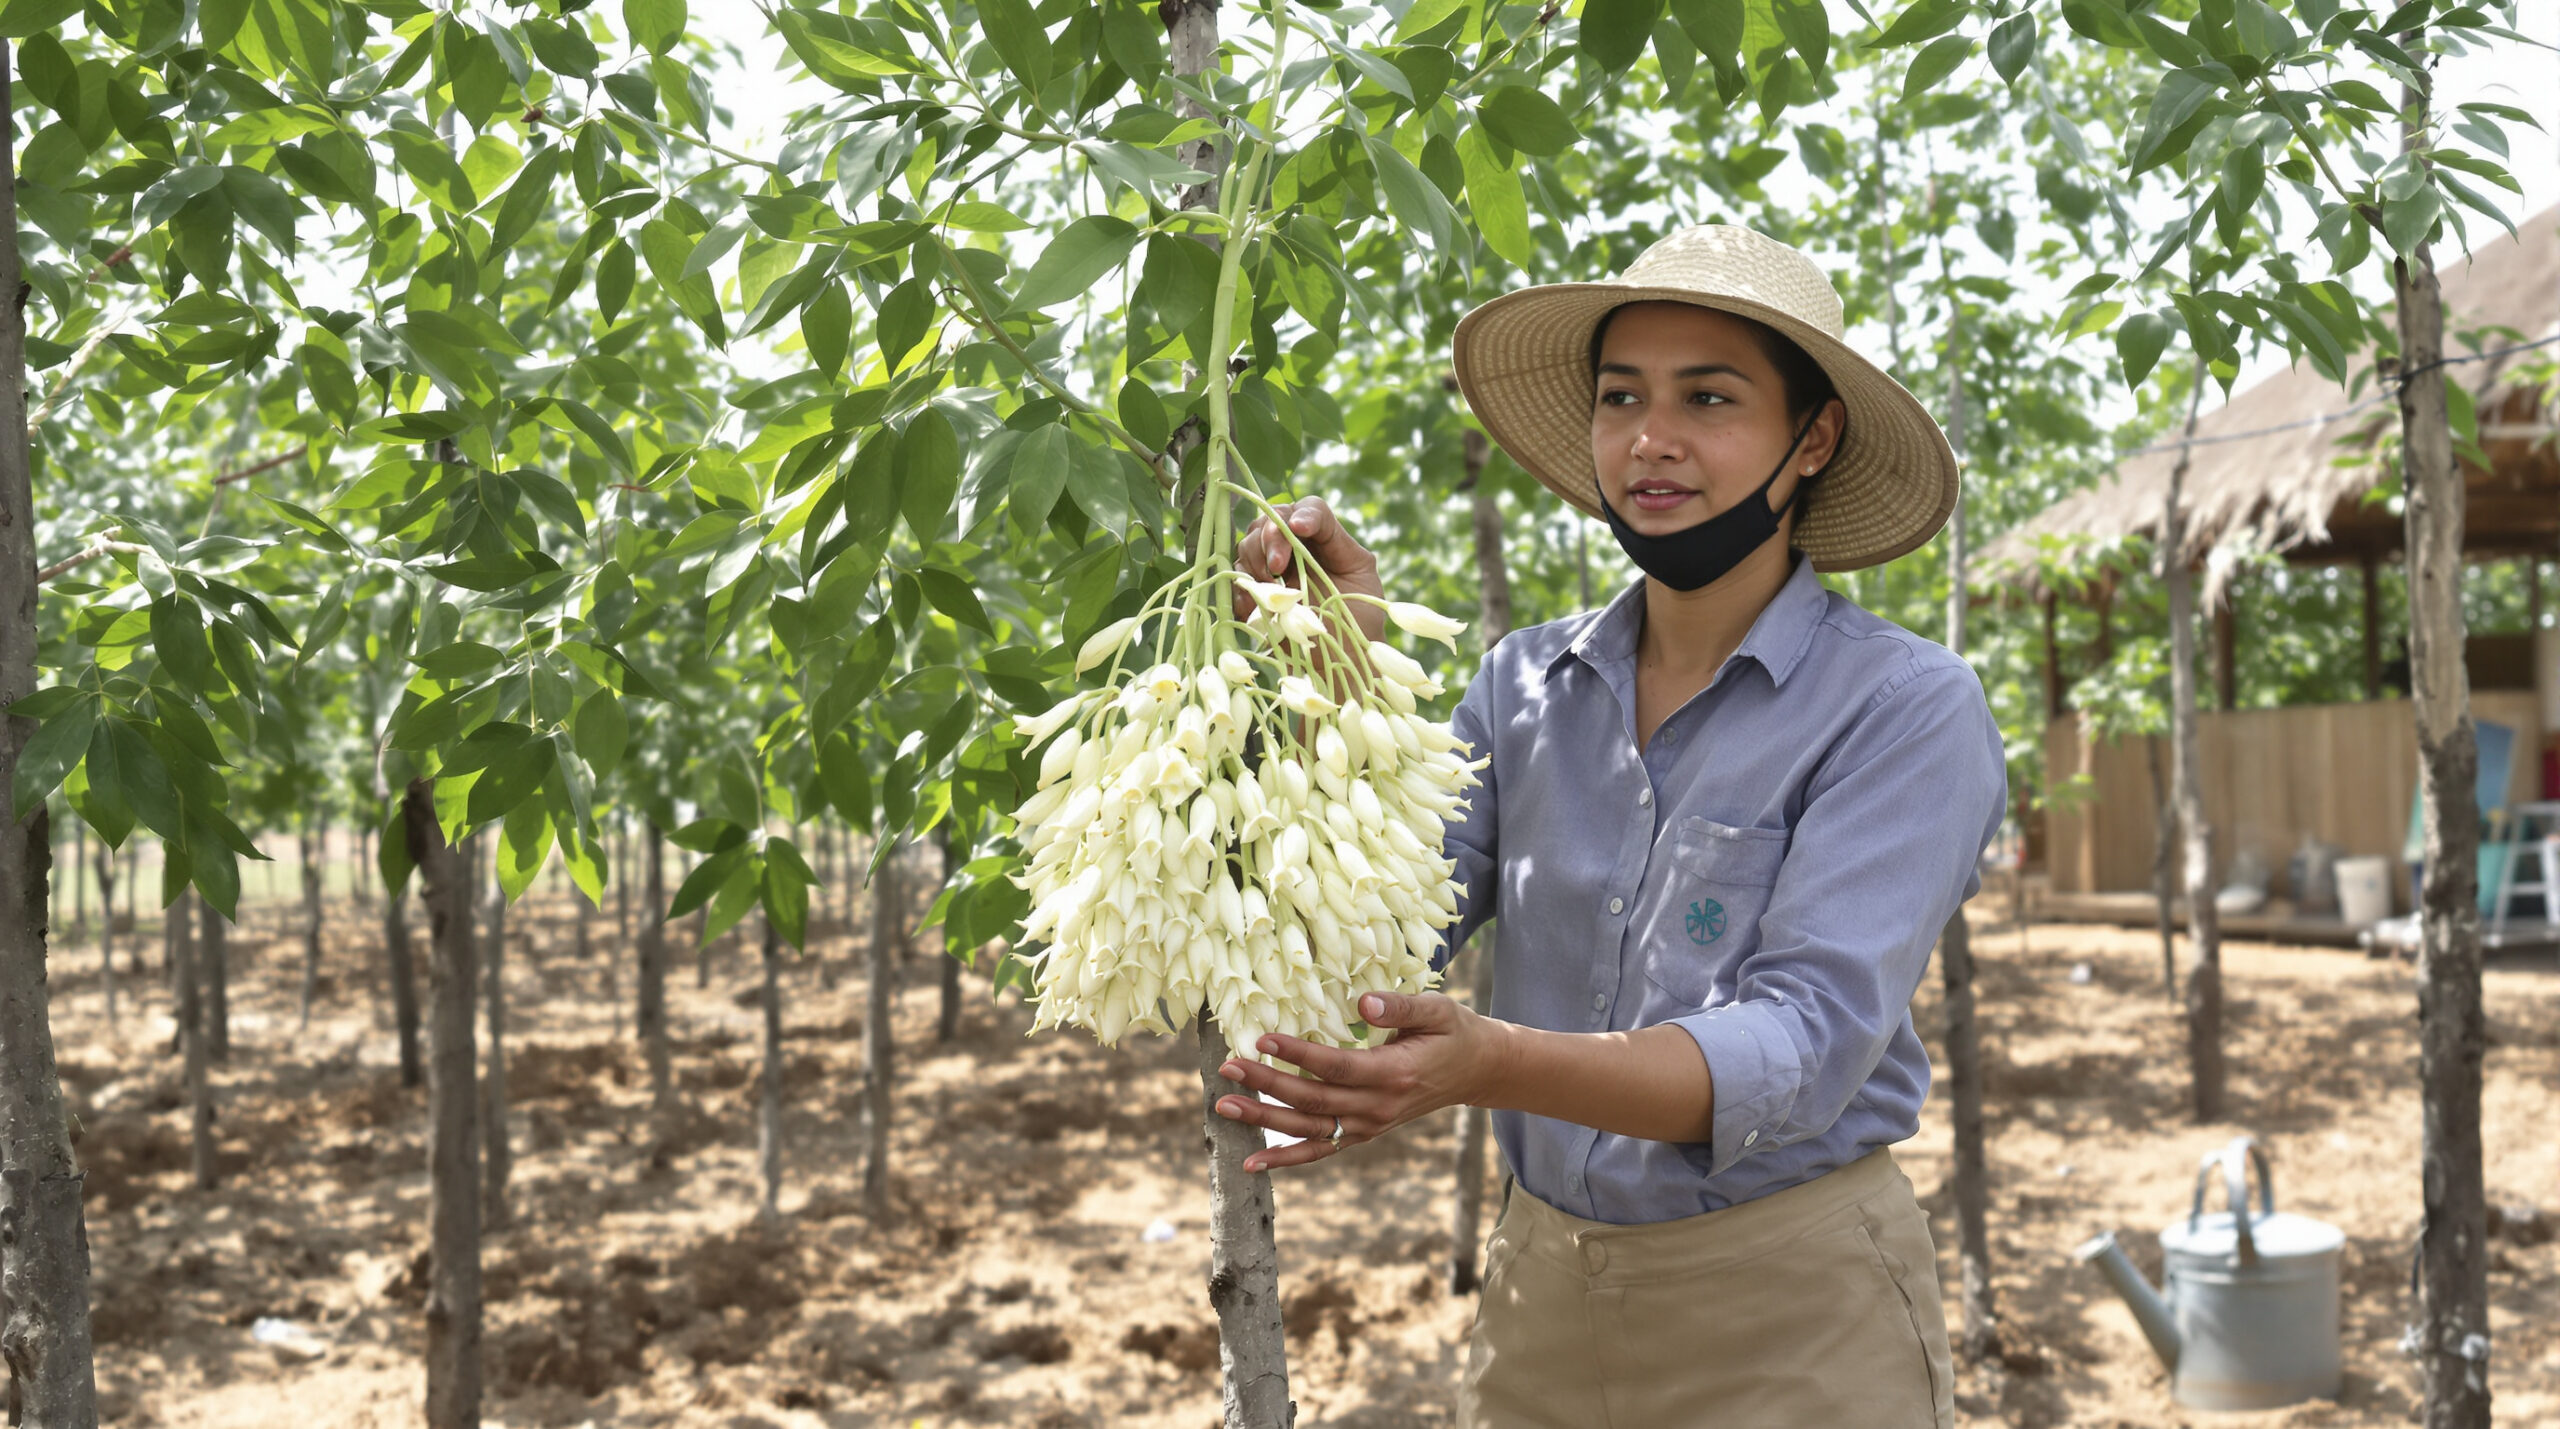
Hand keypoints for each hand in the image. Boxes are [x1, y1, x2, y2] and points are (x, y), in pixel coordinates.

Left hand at [1212, 991, 1503, 1172]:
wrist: (1476, 1071)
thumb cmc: (1454, 1032)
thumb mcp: (1437, 1009)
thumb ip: (1400, 1006)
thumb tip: (1362, 1003)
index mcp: (1394, 1074)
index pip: (1336, 1067)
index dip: (1298, 1056)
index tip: (1262, 1039)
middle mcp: (1378, 1107)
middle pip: (1313, 1101)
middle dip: (1266, 1085)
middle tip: (1227, 1068)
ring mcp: (1369, 1126)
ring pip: (1309, 1130)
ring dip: (1264, 1121)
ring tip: (1225, 1107)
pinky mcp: (1363, 1133)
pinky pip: (1320, 1150)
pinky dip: (1285, 1159)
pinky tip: (1252, 1163)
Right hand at [1232, 496, 1387, 644]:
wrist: (1343, 662)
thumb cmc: (1360, 620)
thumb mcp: (1362, 578)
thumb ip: (1339, 550)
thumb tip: (1300, 530)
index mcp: (1327, 539)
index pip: (1312, 509)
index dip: (1304, 514)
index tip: (1298, 529)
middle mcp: (1297, 548)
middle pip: (1271, 519)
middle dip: (1270, 539)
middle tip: (1276, 568)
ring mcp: (1274, 569)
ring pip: (1249, 543)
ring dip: (1254, 561)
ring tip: (1270, 590)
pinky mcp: (1256, 592)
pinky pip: (1236, 580)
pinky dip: (1240, 590)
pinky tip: (1251, 607)